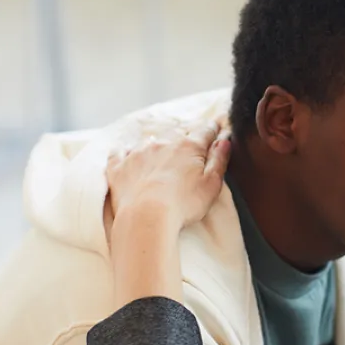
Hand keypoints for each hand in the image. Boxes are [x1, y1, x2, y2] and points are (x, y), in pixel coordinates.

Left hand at [106, 121, 230, 230]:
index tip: (217, 127)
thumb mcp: (212, 184)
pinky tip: (128, 154)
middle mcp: (163, 143)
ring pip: (150, 140)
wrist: (146, 217)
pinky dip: (125, 151)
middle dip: (185, 136)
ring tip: (162, 151)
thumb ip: (219, 160)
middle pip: (177, 132)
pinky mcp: (119, 167)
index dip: (213, 128)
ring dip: (158, 144)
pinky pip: (120, 152)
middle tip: (191, 143)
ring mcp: (138, 153)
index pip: (205, 131)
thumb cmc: (184, 204)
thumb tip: (224, 141)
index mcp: (189, 147)